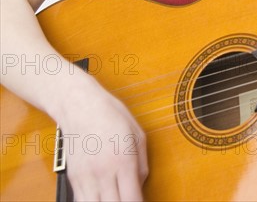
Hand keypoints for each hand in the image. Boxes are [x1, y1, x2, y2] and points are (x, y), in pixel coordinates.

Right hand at [55, 83, 148, 200]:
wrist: (79, 105)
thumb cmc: (111, 114)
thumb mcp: (138, 134)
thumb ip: (143, 165)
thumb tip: (140, 187)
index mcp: (124, 161)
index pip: (132, 201)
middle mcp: (103, 173)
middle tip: (130, 198)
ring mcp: (85, 178)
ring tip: (117, 197)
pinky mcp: (73, 179)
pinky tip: (102, 197)